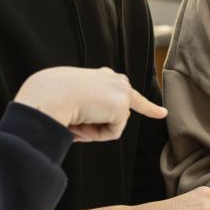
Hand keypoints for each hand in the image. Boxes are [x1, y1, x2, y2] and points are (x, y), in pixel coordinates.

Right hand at [14, 67, 166, 141]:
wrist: (48, 95)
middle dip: (137, 114)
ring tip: (76, 118)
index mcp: (99, 76)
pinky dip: (96, 134)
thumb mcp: (66, 98)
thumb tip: (91, 128)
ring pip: (112, 124)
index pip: (122, 88)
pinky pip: (112, 133)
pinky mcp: (122, 105)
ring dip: (93, 129)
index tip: (161, 112)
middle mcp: (114, 79)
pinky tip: (82, 122)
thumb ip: (84, 109)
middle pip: (126, 108)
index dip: (144, 104)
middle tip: (153, 115)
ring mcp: (120, 90)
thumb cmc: (49, 97)